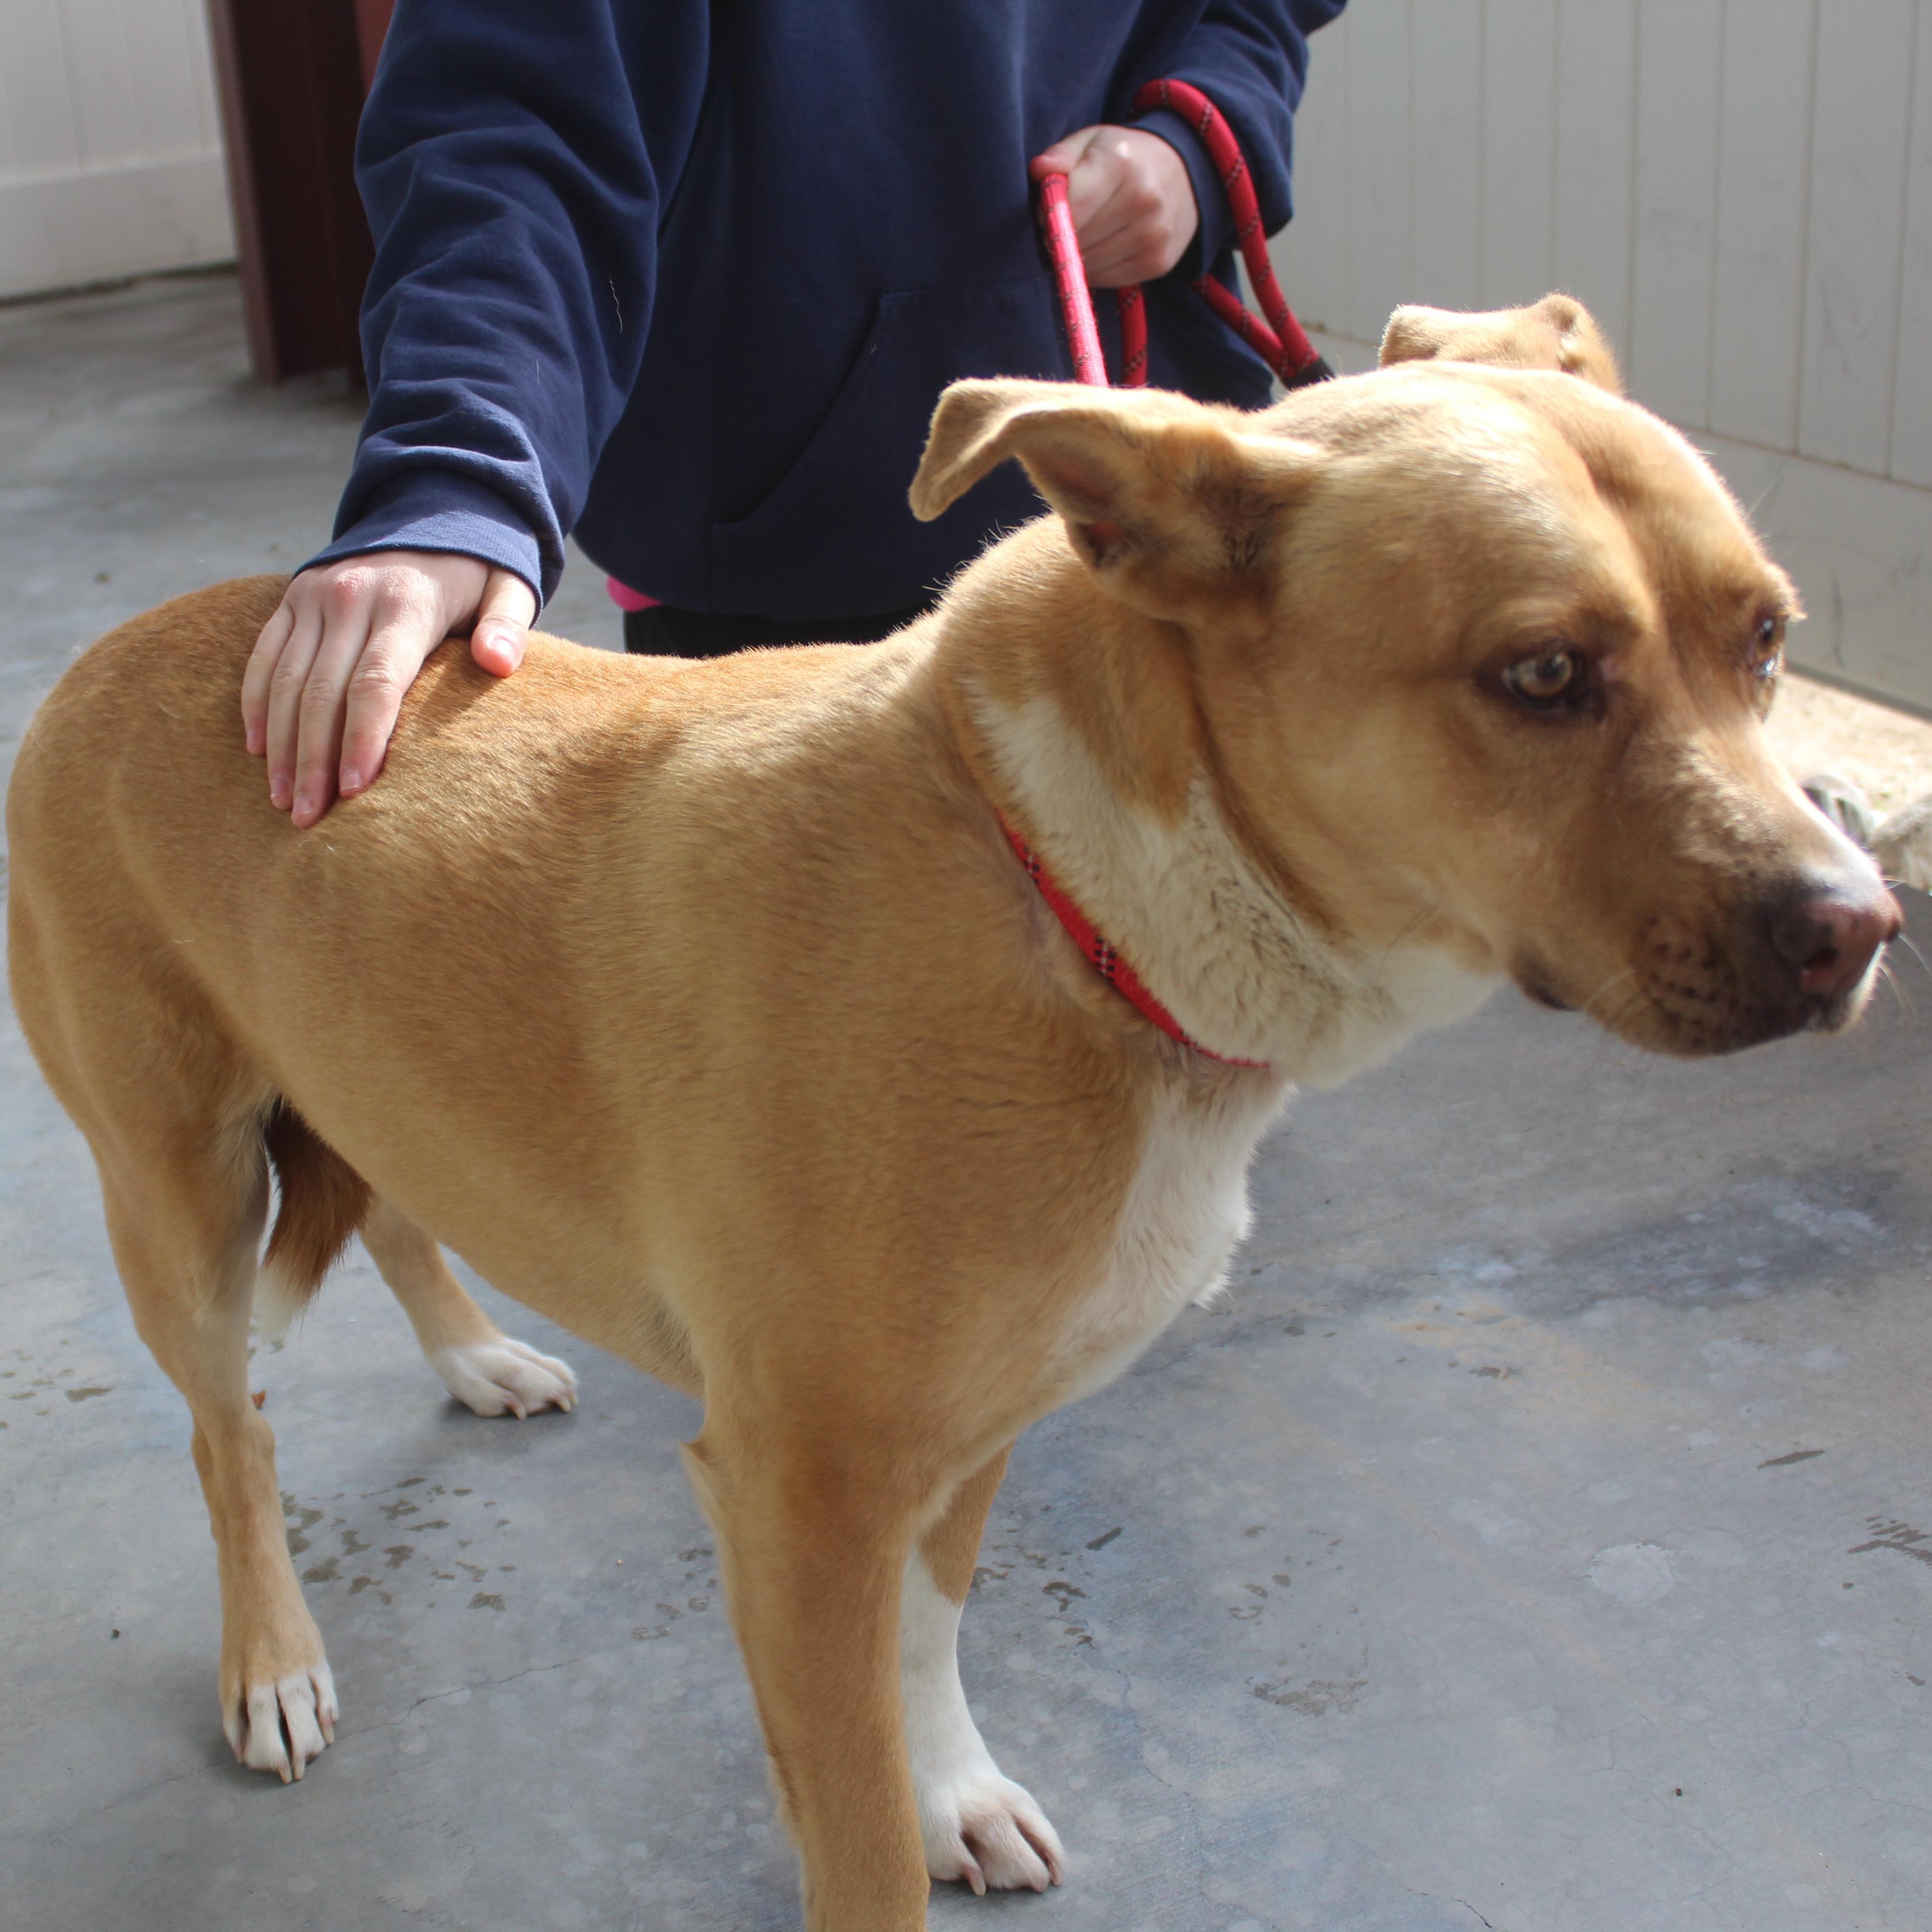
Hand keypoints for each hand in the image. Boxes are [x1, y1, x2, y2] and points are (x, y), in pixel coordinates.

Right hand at [242, 551, 534, 827]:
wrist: (428, 513)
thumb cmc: (474, 573)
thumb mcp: (506, 587)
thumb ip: (507, 625)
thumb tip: (499, 663)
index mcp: (404, 604)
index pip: (374, 685)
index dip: (362, 741)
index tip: (355, 792)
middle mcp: (349, 598)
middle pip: (321, 694)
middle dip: (313, 761)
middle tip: (310, 819)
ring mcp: (312, 597)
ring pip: (285, 682)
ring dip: (281, 746)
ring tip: (285, 801)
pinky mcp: (291, 599)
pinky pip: (263, 658)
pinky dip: (257, 706)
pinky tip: (259, 752)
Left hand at [1030, 125, 1199, 287]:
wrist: (1184, 176)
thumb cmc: (1125, 158)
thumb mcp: (1092, 142)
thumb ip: (1061, 155)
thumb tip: (1040, 170)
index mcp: (1121, 163)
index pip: (1070, 207)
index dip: (1049, 214)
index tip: (1048, 209)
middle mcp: (1143, 200)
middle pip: (1077, 239)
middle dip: (1060, 237)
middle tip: (1064, 224)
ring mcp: (1153, 235)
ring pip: (1088, 265)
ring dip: (1075, 257)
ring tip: (1084, 234)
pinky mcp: (1157, 263)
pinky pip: (1105, 279)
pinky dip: (1094, 270)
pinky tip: (1101, 248)